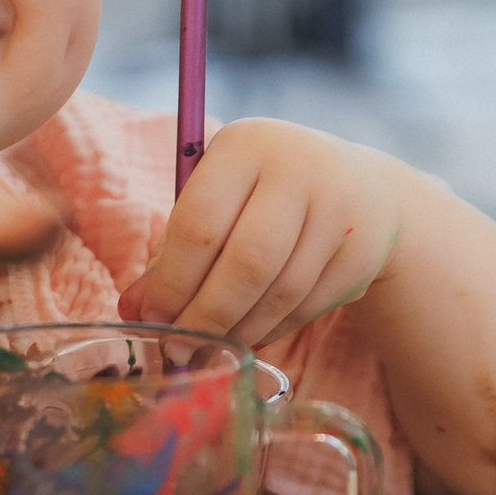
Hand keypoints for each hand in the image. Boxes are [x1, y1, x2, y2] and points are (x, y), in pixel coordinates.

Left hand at [115, 119, 401, 346]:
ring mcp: (338, 209)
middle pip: (246, 263)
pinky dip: (271, 330)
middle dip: (205, 315)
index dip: (171, 282)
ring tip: (210, 348)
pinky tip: (248, 335)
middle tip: (178, 349)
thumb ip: (173, 251)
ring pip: (280, 291)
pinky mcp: (361, 251)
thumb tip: (134, 310)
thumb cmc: (264, 195)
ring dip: (239, 330)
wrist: (359, 188)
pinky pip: (307, 306)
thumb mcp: (218, 200)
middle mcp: (298, 169)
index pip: (200, 224)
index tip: (151, 318)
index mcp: (245, 145)